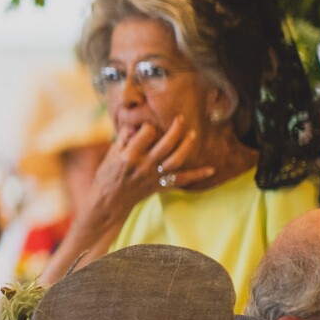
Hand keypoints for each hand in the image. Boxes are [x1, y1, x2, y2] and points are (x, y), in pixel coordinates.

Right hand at [88, 117, 214, 218]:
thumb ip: (124, 138)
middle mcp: (144, 165)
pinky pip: (182, 180)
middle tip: (181, 118)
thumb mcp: (111, 154)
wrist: (110, 201)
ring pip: (176, 159)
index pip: (146, 133)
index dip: (148, 127)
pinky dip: (197, 175)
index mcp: (129, 156)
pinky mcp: (161, 185)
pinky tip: (211, 170)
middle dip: (175, 129)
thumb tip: (136, 125)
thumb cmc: (108, 174)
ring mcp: (154, 176)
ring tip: (192, 134)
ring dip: (187, 146)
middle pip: (165, 144)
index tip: (147, 127)